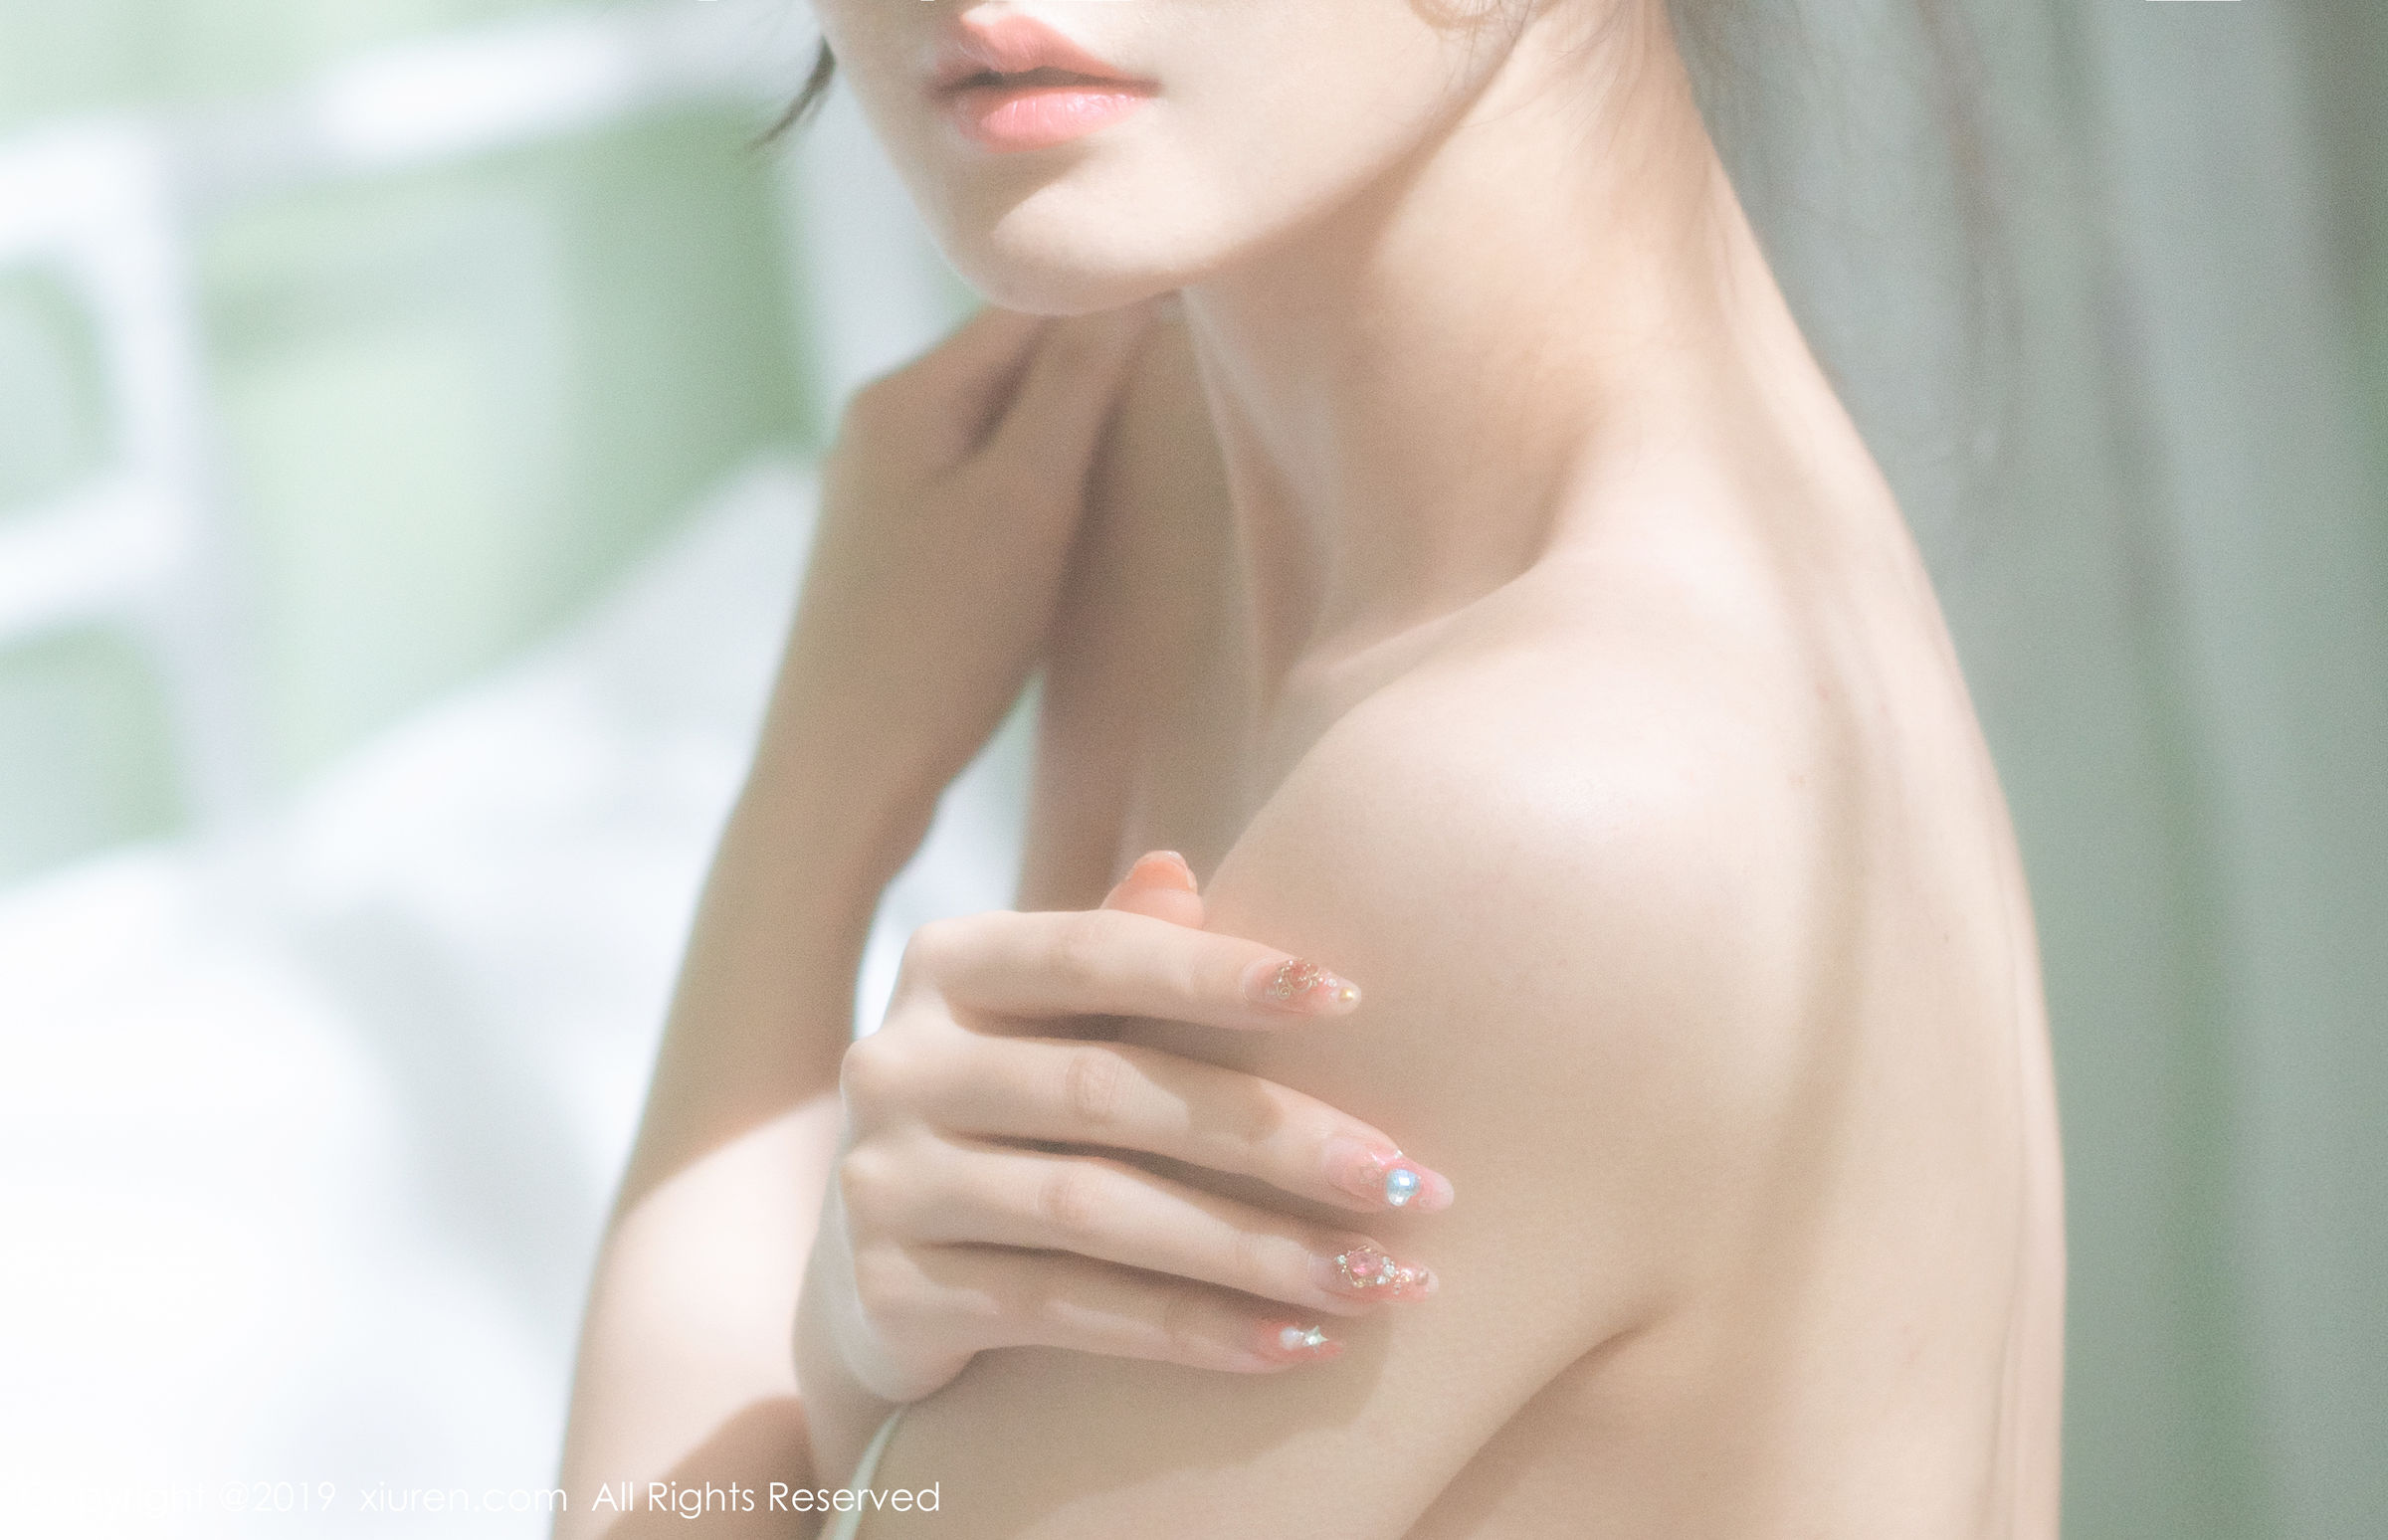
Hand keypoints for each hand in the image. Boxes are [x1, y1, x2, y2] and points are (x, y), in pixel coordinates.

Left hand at [756, 303, 1158, 853]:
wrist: (842, 782)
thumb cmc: (938, 645)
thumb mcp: (1027, 502)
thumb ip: (1076, 387)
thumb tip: (1129, 286)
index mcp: (902, 394)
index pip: (1033, 306)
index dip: (1123, 307)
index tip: (1211, 324)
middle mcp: (877, 427)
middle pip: (1014, 363)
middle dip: (1100, 372)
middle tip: (1194, 395)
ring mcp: (876, 495)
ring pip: (1001, 431)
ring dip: (1071, 439)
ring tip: (1144, 461)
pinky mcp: (888, 559)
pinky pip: (982, 490)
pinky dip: (1037, 496)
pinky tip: (1073, 533)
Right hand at [808, 852, 1455, 1405]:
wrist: (869, 1266)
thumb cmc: (1003, 1113)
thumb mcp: (1045, 1022)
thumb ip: (1111, 950)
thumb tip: (1178, 869)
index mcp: (945, 965)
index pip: (1094, 954)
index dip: (1216, 972)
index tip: (1348, 997)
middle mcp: (895, 1060)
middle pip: (1110, 1092)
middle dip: (1274, 1137)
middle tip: (1408, 1181)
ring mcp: (884, 1180)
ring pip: (1098, 1212)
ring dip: (1255, 1250)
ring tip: (1377, 1279)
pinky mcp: (892, 1292)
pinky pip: (1069, 1310)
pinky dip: (1193, 1329)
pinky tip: (1296, 1343)